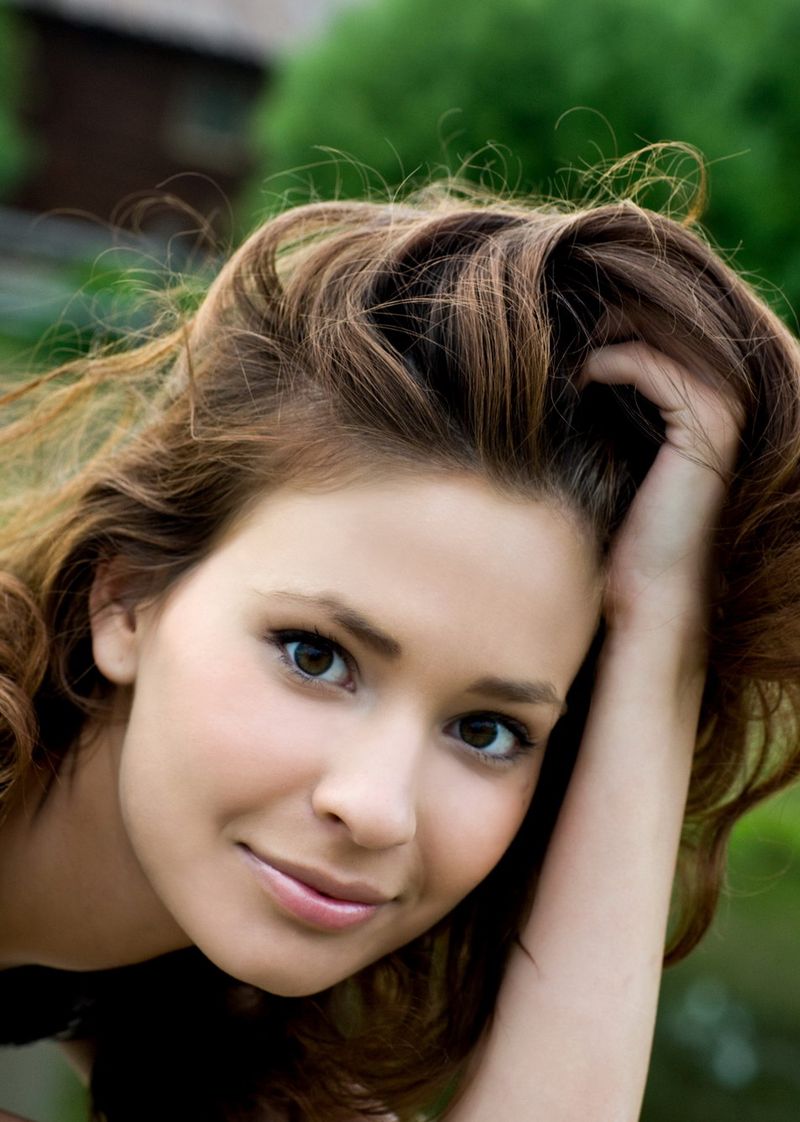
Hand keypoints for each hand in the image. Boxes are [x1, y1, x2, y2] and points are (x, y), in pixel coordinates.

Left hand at [583, 342, 742, 639]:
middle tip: (553, 331)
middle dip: (603, 319)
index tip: (560, 332)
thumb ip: (610, 402)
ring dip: (600, 338)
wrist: (644, 594)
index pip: (661, 330)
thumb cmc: (619, 534)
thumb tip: (568, 354)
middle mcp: (725, 400)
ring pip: (654, 335)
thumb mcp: (612, 452)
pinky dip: (603, 364)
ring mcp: (722, 410)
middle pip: (661, 322)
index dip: (610, 322)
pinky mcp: (706, 425)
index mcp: (705, 405)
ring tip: (559, 360)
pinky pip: (647, 364)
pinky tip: (575, 385)